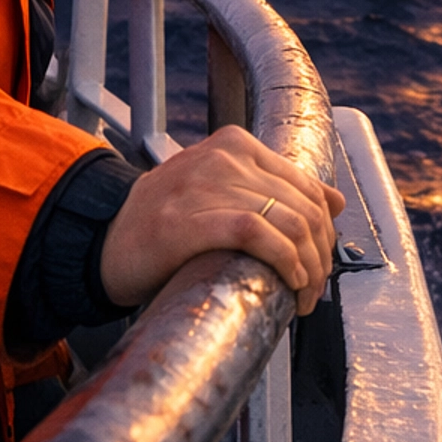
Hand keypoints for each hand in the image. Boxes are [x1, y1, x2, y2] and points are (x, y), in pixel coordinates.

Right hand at [98, 129, 344, 315]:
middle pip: (304, 208)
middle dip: (321, 257)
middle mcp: (223, 158)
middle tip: (314, 290)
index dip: (326, 231)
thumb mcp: (222, 190)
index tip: (320, 263)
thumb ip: (275, 189)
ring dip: (308, 270)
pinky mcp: (188, 221)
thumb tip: (336, 201)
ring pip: (289, 223)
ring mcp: (204, 186)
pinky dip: (284, 262)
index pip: (306, 186)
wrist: (106, 238)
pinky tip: (287, 283)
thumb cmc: (167, 220)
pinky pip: (257, 235)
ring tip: (302, 296)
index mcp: (234, 144)